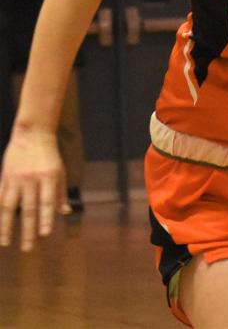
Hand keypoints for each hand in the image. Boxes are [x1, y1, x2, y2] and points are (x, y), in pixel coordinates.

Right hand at [0, 127, 66, 251]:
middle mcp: (31, 180)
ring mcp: (15, 179)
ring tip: (6, 243)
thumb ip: (60, 193)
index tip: (45, 235)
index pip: (47, 203)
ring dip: (6, 227)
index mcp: (48, 178)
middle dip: (27, 231)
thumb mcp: (60, 172)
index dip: (46, 219)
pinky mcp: (4, 178)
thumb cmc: (49, 156)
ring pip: (9, 207)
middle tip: (27, 249)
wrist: (32, 135)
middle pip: (28, 209)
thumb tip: (65, 212)